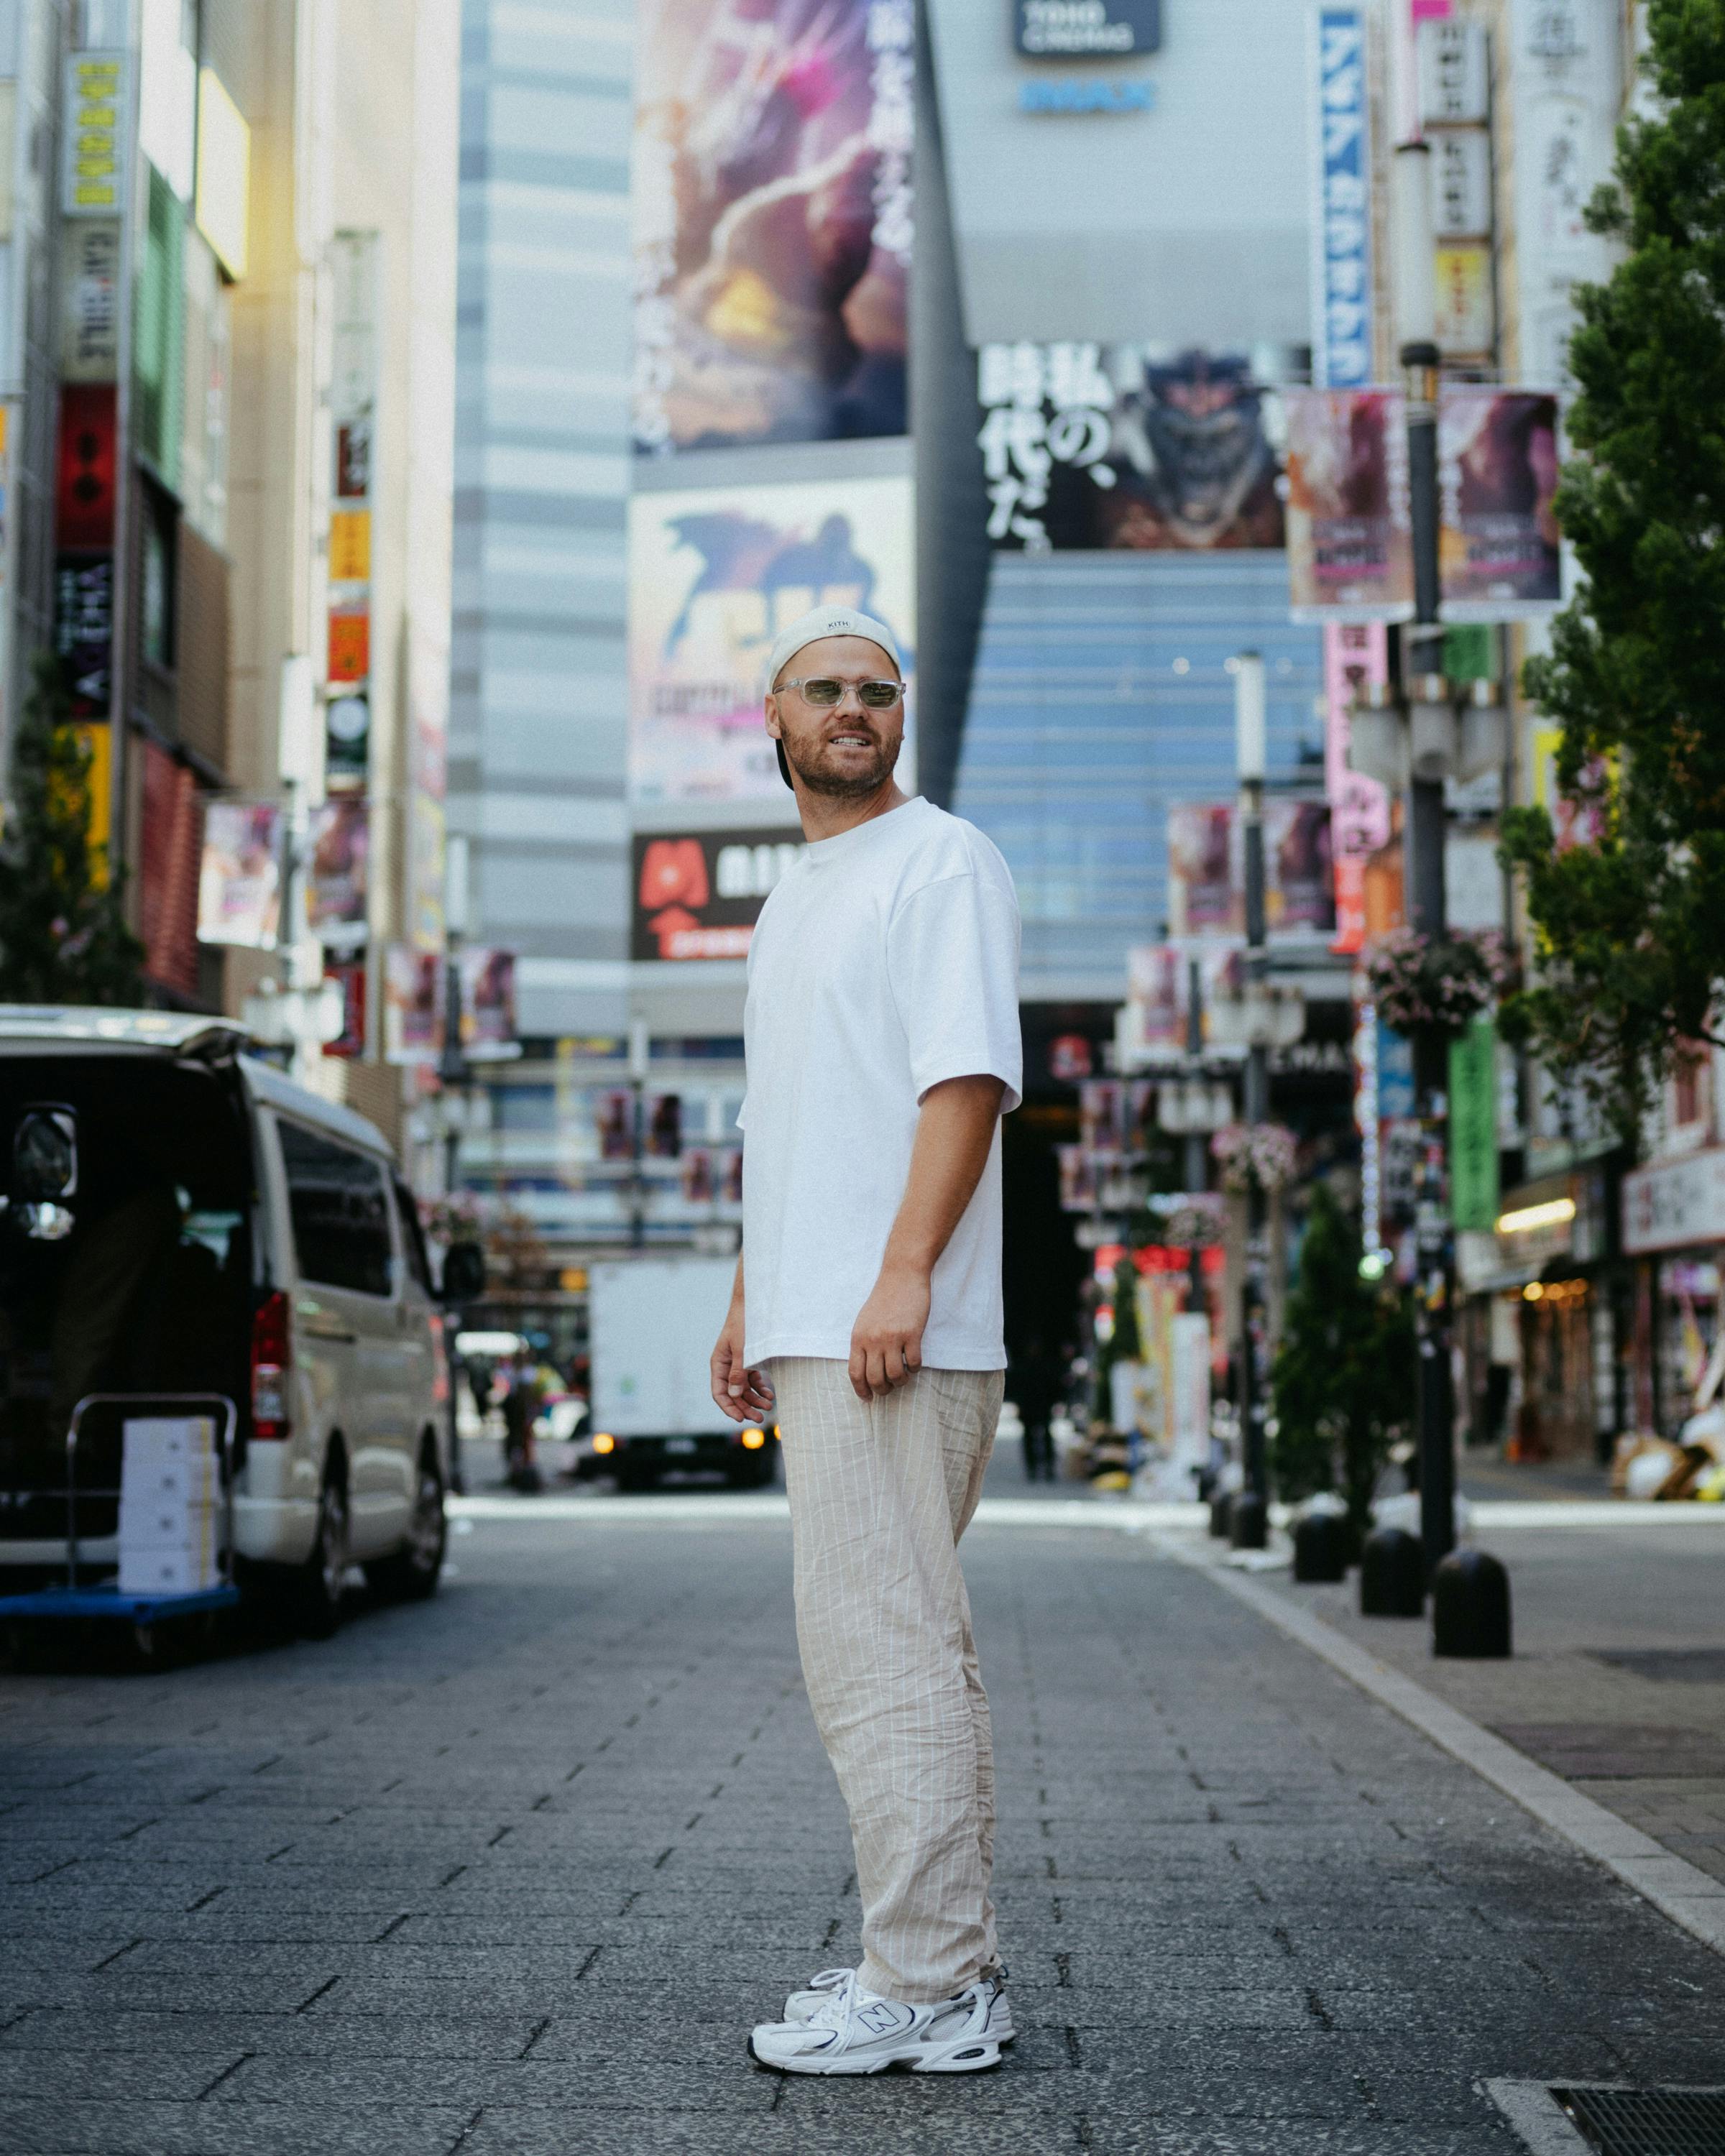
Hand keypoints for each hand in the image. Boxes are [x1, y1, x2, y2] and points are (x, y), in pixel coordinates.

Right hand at [711, 1303, 773, 1423]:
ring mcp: (738, 1364)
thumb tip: (735, 1395)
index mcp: (718, 1363)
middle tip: (759, 1419)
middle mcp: (726, 1366)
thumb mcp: (742, 1349)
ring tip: (768, 1407)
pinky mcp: (749, 1360)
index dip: (729, 1408)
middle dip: (745, 1407)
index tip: (740, 1419)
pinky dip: (760, 1389)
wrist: (755, 1304)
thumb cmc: (745, 1323)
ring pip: (744, 1389)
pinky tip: (769, 1395)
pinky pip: (752, 1380)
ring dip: (754, 1399)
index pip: (719, 1393)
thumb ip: (738, 1372)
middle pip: (733, 1394)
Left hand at [848, 1262, 930, 1401]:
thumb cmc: (884, 1299)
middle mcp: (873, 1340)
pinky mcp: (912, 1334)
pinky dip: (915, 1369)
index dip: (861, 1390)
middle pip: (874, 1378)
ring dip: (900, 1382)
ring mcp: (892, 1337)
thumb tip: (865, 1371)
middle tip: (889, 1389)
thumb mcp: (864, 1321)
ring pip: (894, 1375)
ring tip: (903, 1377)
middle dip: (883, 1390)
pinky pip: (913, 1363)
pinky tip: (914, 1363)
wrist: (901, 1276)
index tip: (868, 1398)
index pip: (855, 1373)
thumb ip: (864, 1344)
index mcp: (858, 1338)